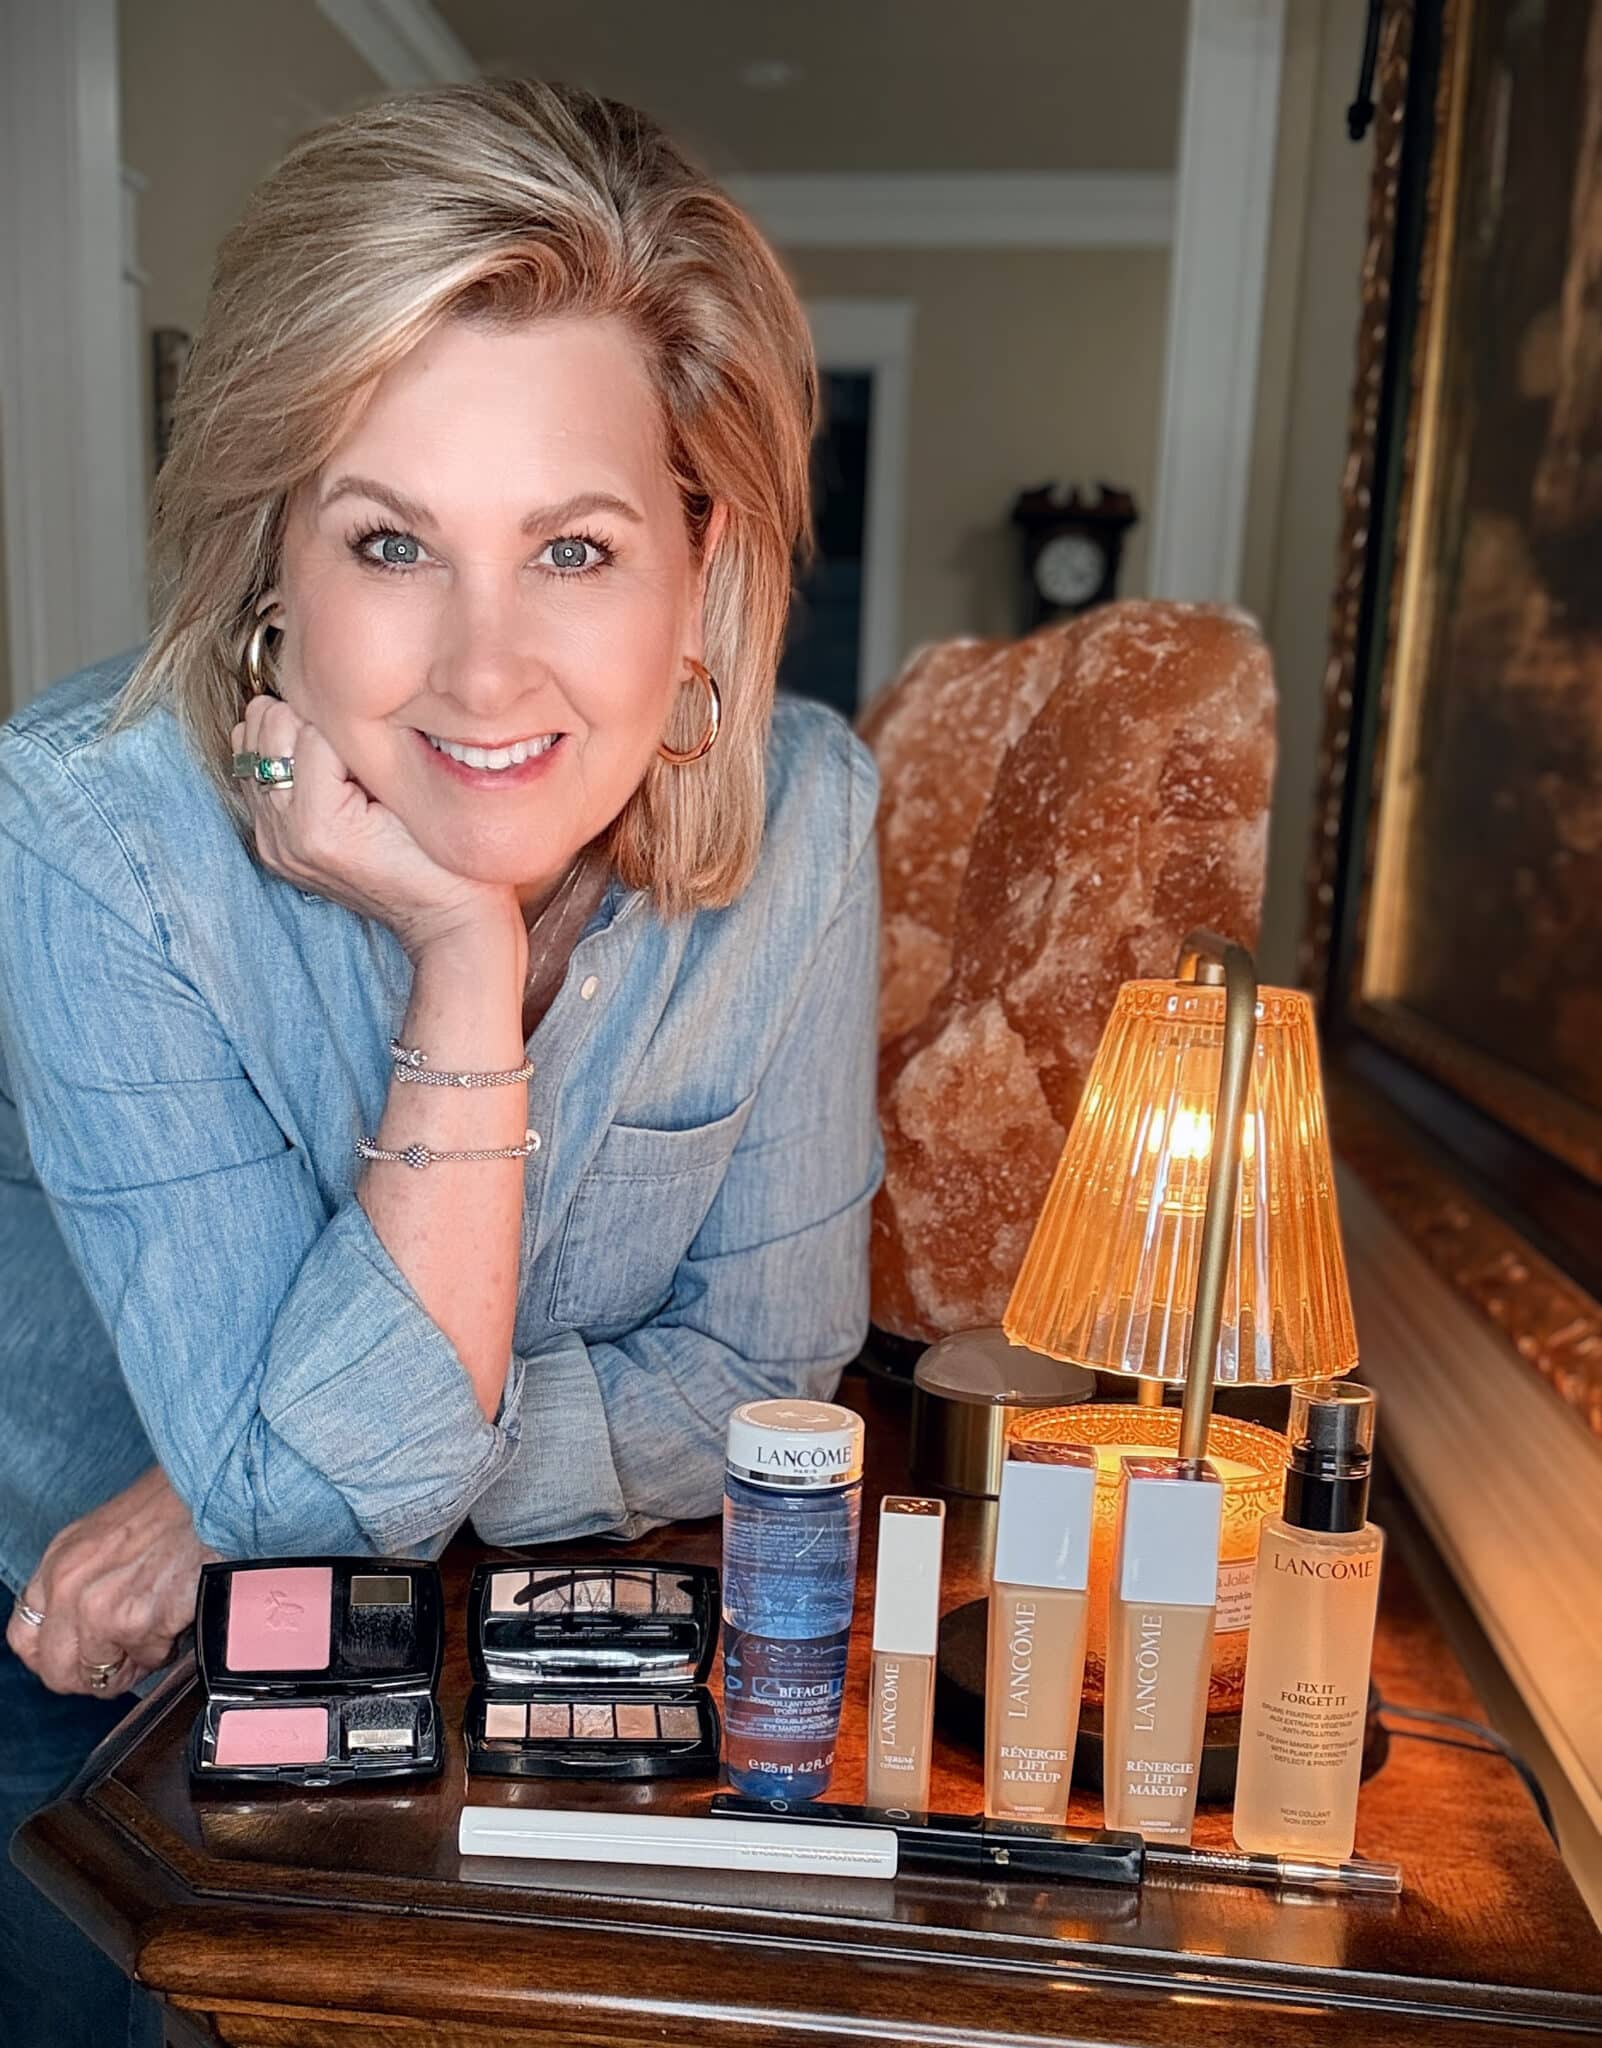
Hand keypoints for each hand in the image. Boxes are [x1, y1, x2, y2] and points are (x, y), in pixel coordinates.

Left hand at [6, 1467, 218, 1695]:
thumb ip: (78, 1583)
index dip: (51, 1659)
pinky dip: (166, 1647)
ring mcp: (101, 1609)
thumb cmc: (167, 1506)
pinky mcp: (139, 1622)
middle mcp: (69, 1589)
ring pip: (106, 1675)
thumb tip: (80, 1631)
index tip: (76, 1660)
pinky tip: (176, 1614)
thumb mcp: (99, 1537)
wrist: (209, 1491)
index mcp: (56, 1563)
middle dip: (93, 1675)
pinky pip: (148, 1661)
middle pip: (58, 1672)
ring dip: (134, 1661)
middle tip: (121, 1661)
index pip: (24, 1639)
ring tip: (156, 1629)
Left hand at [233, 691, 525, 964]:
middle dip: (308, 720)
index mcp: (318, 826)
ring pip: (251, 745)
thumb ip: (372, 752)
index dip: (353, 722)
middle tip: (353, 742)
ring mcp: (275, 844)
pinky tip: (320, 773)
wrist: (447, 921)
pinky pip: (255, 777)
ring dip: (290, 736)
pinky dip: (282, 760)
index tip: (382, 740)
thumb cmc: (450, 863)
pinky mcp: (274, 847)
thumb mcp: (420, 797)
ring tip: (335, 755)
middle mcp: (284, 837)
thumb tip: (341, 701)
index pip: (312, 727)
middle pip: (267, 727)